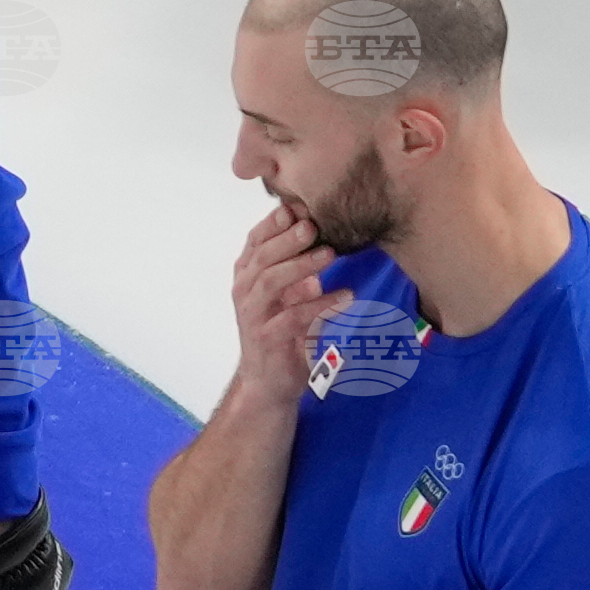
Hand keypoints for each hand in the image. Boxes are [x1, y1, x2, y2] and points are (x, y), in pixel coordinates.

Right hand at [231, 199, 348, 400]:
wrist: (268, 381)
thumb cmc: (279, 330)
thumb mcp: (286, 293)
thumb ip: (296, 268)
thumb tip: (322, 235)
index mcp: (247, 275)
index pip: (255, 241)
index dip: (272, 223)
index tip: (294, 207)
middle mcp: (244, 291)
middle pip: (262, 258)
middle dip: (287, 239)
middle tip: (312, 226)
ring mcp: (253, 315)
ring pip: (270, 282)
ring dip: (301, 266)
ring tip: (330, 254)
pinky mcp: (267, 338)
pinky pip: (293, 317)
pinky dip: (320, 305)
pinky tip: (345, 297)